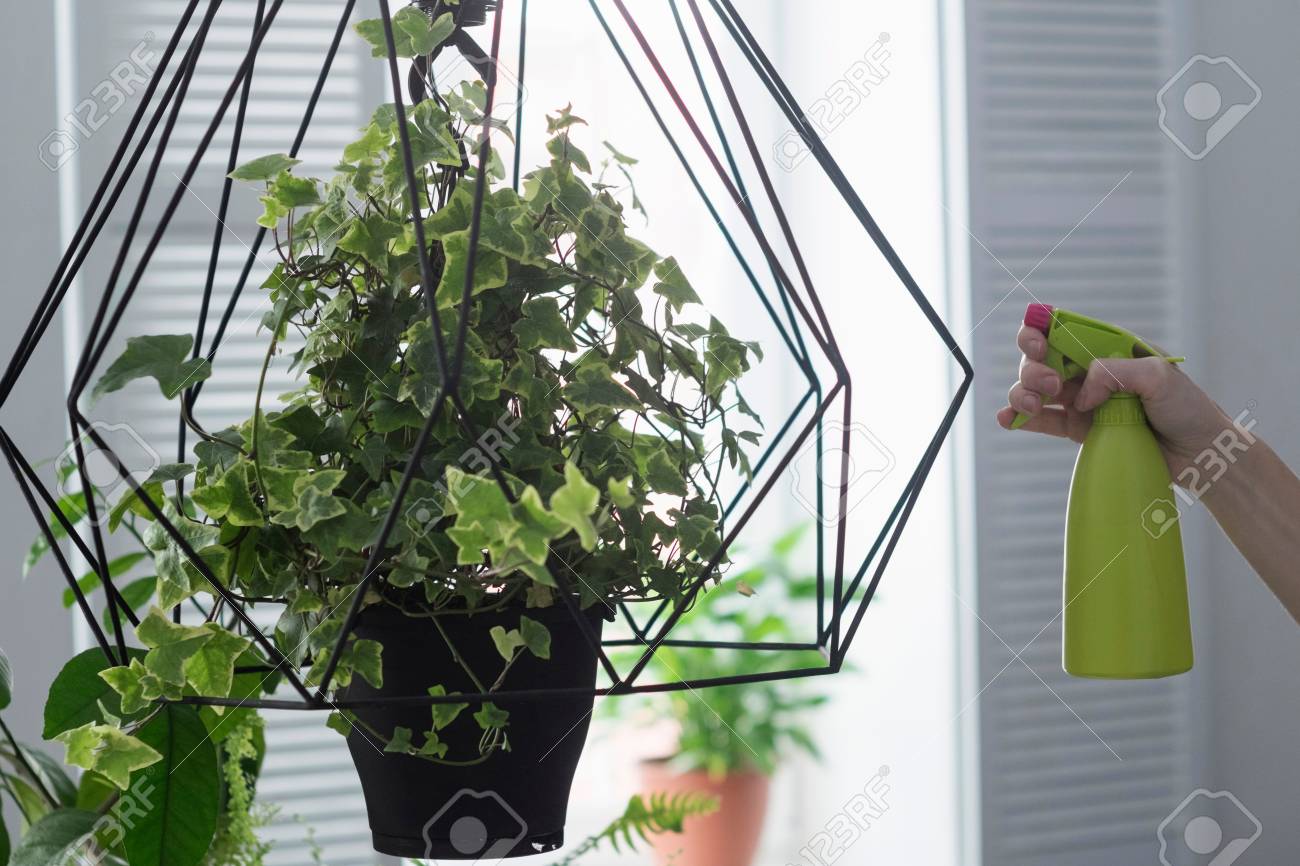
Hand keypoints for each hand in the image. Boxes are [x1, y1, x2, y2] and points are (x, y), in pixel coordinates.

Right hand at [995, 323, 1231, 480]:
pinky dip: (1018, 418)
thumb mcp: (1157, 375)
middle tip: (1052, 384)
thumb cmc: (1187, 407)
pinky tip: (1007, 418)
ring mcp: (1082, 400)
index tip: (1037, 344)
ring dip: (1021, 392)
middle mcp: (1089, 370)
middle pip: (1040, 358)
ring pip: (1034, 388)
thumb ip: (1112, 373)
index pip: (1064, 329)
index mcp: (1108, 347)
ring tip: (1031, 406)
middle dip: (1033, 368)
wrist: (1199, 453)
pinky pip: (1041, 420)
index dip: (1041, 331)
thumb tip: (1080, 394)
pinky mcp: (1078, 429)